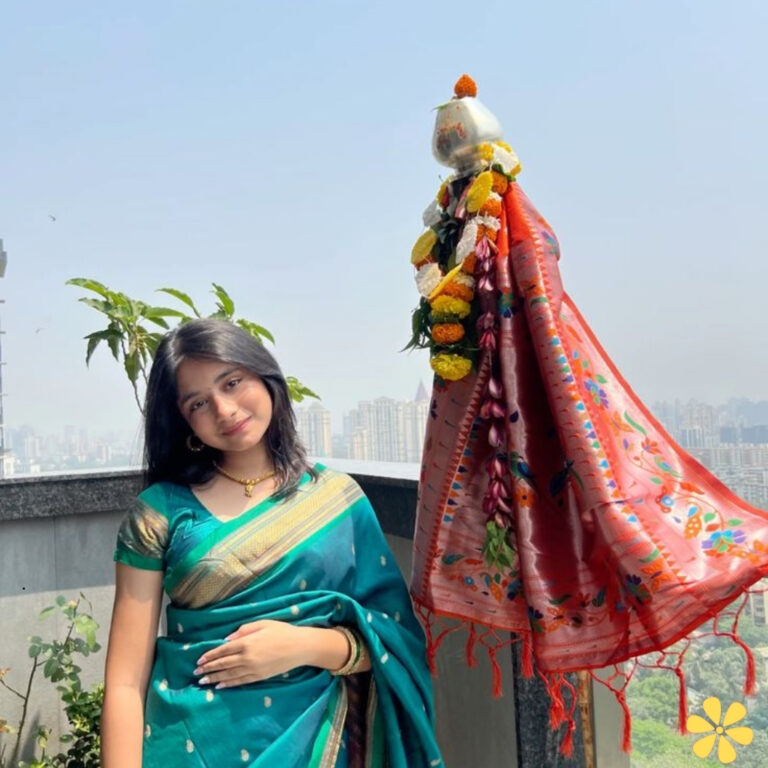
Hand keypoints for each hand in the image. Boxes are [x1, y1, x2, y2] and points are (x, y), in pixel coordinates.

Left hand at [194, 620, 311, 688]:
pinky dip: (228, 684)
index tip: (199, 661)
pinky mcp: (259, 677)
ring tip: (203, 681)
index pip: (223, 650)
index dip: (210, 656)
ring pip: (229, 675)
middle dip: (208, 669)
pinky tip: (220, 685)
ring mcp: (253, 669)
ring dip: (214, 678)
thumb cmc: (282, 631)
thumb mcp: (263, 623)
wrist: (299, 647)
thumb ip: (244, 629)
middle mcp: (247, 657)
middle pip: (223, 664)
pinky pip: (240, 681)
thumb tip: (228, 639)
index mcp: (247, 642)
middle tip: (196, 673)